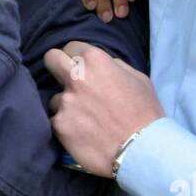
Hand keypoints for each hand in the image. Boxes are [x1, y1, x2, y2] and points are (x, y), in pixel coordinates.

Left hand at [45, 41, 161, 176]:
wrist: (142, 149)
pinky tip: (81, 133)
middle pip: (51, 59)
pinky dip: (66, 126)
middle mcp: (75, 77)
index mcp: (95, 60)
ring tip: (84, 119)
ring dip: (66, 105)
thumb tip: (101, 65)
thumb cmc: (145, 112)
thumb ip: (114, 65)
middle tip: (67, 81)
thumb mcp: (137, 78)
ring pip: (54, 97)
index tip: (80, 68)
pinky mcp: (59, 125)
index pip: (71, 47)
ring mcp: (65, 101)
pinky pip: (56, 121)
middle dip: (57, 67)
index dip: (76, 57)